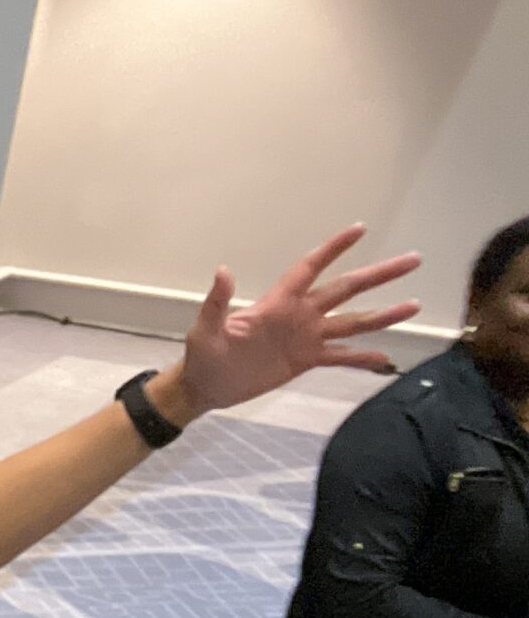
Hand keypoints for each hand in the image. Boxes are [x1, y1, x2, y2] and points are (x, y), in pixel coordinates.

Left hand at [163, 224, 421, 421]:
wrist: (205, 387)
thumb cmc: (203, 355)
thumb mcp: (206, 329)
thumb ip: (217, 302)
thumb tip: (223, 270)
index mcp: (278, 302)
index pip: (310, 267)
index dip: (333, 249)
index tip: (360, 229)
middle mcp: (299, 315)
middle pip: (346, 289)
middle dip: (378, 275)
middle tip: (413, 259)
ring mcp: (306, 337)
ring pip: (352, 321)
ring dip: (382, 315)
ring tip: (414, 305)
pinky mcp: (306, 360)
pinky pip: (340, 357)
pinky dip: (361, 358)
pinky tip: (386, 358)